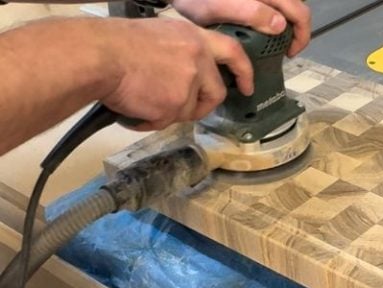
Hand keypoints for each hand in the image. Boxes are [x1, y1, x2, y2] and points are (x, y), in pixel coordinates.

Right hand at [98, 18, 252, 130]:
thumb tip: (187, 74)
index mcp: (194, 37)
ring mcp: (189, 82)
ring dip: (169, 112)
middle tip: (187, 109)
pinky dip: (150, 120)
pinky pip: (167, 121)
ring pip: (188, 110)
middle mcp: (198, 59)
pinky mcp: (176, 104)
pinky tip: (134, 109)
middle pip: (215, 92)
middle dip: (203, 106)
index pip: (233, 52)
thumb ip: (182, 52)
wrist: (99, 56)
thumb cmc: (116, 44)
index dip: (243, 71)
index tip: (247, 85)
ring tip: (142, 100)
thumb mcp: (160, 34)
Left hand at [170, 0, 310, 56]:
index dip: (301, 36)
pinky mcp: (253, 1)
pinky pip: (274, 5)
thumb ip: (250, 12)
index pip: (300, 13)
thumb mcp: (218, 8)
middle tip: (285, 50)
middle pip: (297, 8)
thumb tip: (281, 24)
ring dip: (287, 22)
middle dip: (297, 30)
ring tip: (275, 40)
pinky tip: (264, 28)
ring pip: (288, 5)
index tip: (288, 54)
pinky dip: (275, 16)